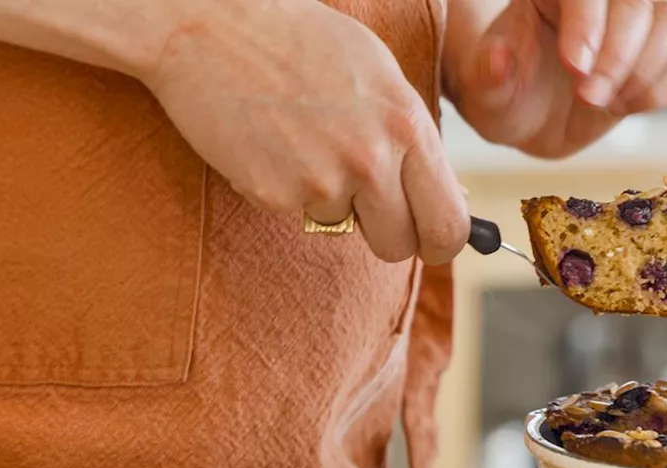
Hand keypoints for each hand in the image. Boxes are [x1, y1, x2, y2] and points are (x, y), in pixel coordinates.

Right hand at [142, 0, 468, 264]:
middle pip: (398, 245)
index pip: (448, 224)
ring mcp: (320, 180)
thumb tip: (453, 202)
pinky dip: (283, 187)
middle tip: (362, 205)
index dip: (439, 242)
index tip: (427, 241)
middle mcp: (371, 159)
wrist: (213, 23)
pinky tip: (270, 142)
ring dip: (326, 199)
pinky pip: (293, 212)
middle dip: (385, 234)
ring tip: (301, 140)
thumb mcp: (380, 78)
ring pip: (340, 226)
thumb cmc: (301, 43)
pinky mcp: (273, 193)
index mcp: (408, 127)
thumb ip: (415, 141)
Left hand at [446, 0, 666, 158]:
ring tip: (604, 104)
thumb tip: (499, 57)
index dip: (588, 23)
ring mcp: (634, 25)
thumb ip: (487, 75)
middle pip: (637, 0)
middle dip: (618, 55)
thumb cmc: (502, 96)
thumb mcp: (483, 91)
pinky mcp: (656, 58)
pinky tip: (623, 107)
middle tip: (588, 98)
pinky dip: (658, 92)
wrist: (526, 120)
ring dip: (643, 71)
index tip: (575, 69)